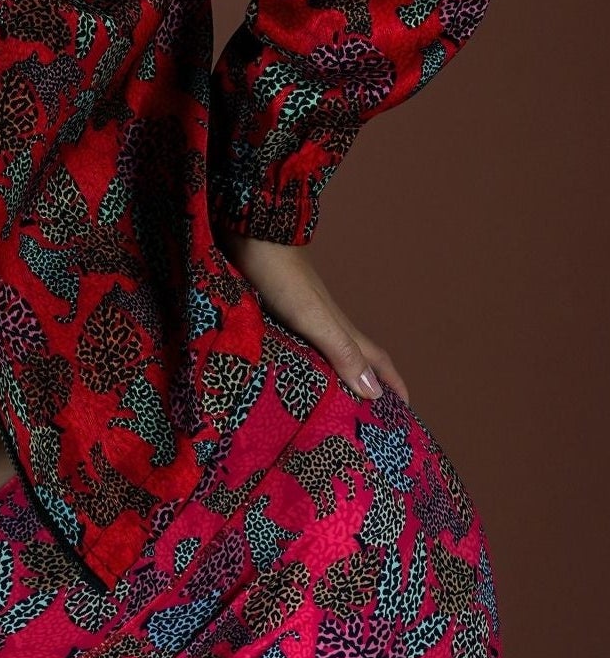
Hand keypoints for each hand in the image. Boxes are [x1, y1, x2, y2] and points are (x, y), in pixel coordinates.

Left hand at [216, 228, 409, 405]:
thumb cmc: (283, 277)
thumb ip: (342, 351)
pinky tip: (290, 378)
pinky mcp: (279, 314)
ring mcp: (303, 319)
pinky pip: (301, 348)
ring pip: (328, 355)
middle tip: (368, 420)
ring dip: (335, 380)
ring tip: (329, 408)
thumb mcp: (314, 319)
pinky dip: (306, 367)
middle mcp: (327, 325)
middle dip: (368, 388)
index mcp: (341, 329)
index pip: (377, 361)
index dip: (394, 384)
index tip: (406, 413)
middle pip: (356, 360)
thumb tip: (374, 392)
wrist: (251, 236)